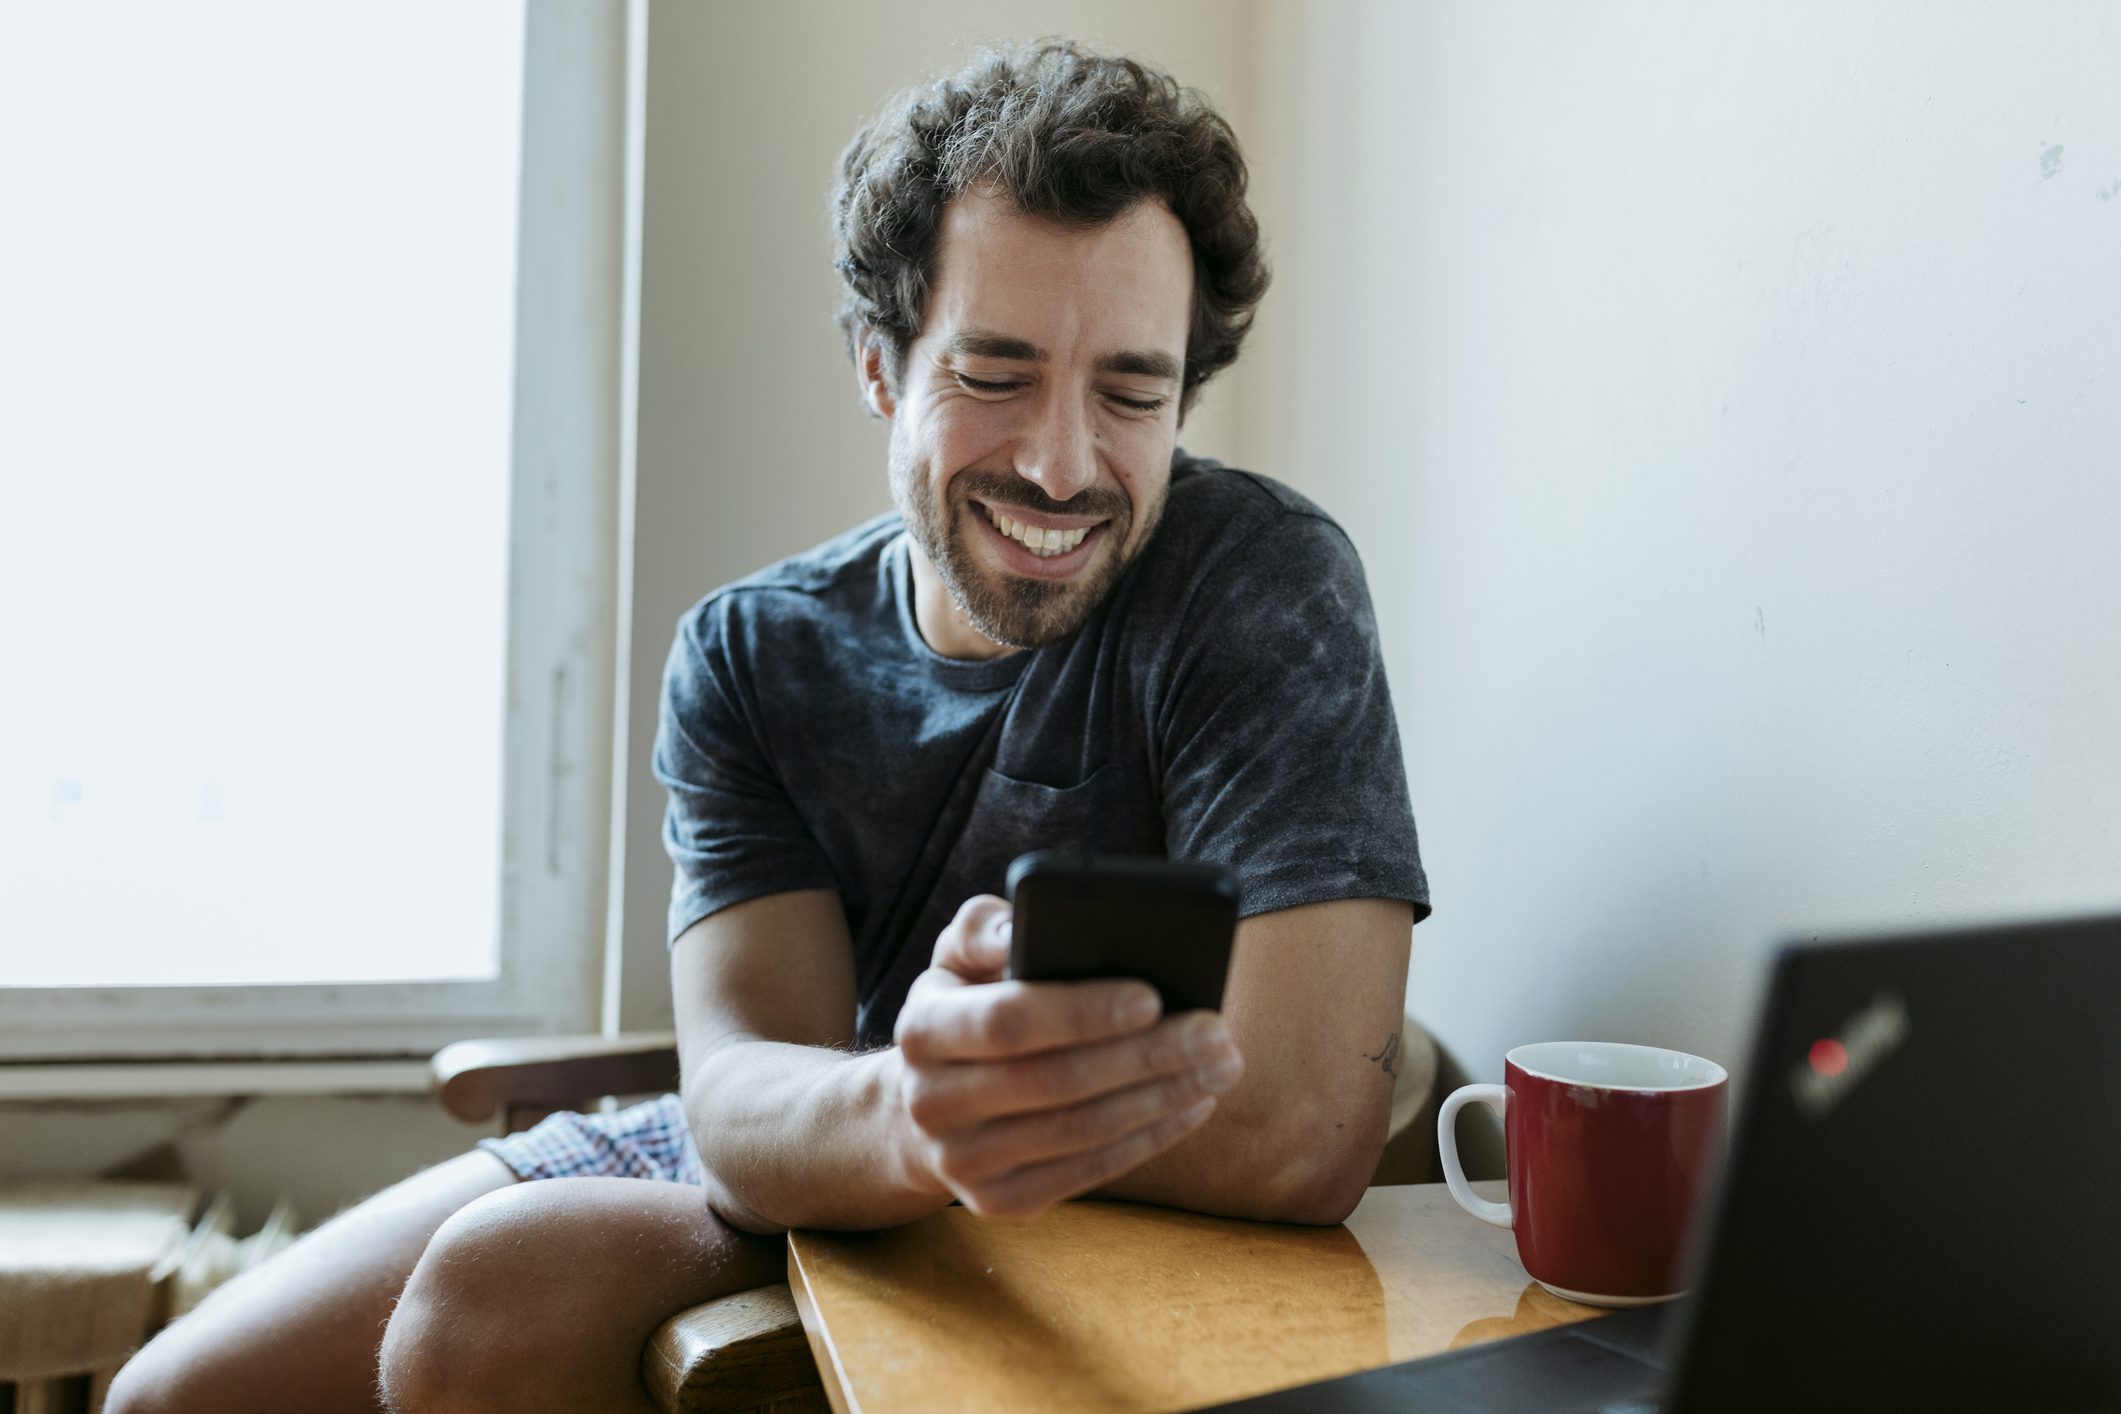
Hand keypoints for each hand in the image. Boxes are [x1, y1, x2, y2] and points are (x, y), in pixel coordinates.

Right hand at [890, 895, 1244, 1219]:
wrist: (925, 1102)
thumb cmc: (969, 1004)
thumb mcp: (961, 955)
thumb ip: (989, 929)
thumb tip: (1023, 933)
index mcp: (921, 1029)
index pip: (1008, 1020)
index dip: (1082, 1011)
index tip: (1153, 996)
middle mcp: (930, 1102)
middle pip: (1055, 1081)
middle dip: (1146, 1056)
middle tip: (1214, 1032)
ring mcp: (962, 1161)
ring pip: (1080, 1131)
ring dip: (1162, 1098)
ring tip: (1219, 1066)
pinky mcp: (1000, 1201)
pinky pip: (1089, 1172)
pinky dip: (1151, 1138)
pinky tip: (1193, 1104)